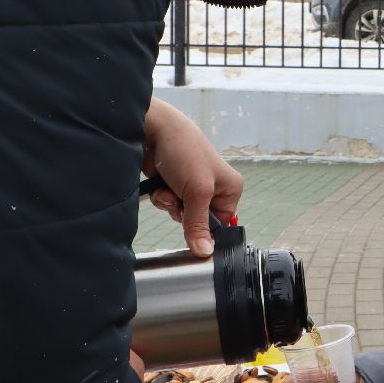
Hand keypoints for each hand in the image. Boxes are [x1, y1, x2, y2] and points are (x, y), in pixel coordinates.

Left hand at [143, 97, 241, 257]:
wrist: (154, 130)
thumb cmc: (184, 151)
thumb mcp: (196, 191)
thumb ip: (199, 224)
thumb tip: (205, 252)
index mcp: (230, 189)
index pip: (222, 224)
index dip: (206, 229)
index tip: (193, 229)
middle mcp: (213, 189)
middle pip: (198, 221)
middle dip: (183, 212)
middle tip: (180, 197)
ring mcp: (191, 187)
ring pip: (179, 214)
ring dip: (170, 204)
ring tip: (169, 186)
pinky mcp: (173, 185)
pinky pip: (167, 205)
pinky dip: (161, 198)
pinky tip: (161, 183)